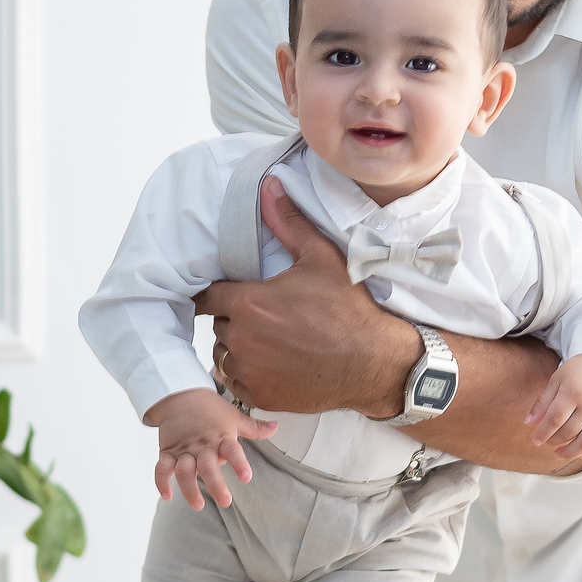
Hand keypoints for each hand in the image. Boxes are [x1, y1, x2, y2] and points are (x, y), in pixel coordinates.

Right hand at [145, 387, 276, 511]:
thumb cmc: (211, 408)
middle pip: (207, 466)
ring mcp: (183, 449)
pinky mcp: (167, 452)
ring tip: (198, 505)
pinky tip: (168, 496)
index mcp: (221, 436)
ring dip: (189, 489)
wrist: (181, 394)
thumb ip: (254, 428)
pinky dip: (161, 482)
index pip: (232, 450)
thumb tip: (276, 427)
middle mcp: (202, 445)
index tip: (246, 477)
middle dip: (215, 485)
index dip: (239, 463)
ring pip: (184, 471)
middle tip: (225, 502)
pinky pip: (162, 468)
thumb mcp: (234, 416)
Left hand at [196, 176, 419, 418]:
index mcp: (248, 304)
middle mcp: (241, 339)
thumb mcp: (321, 258)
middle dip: (236, 318)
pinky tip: (275, 362)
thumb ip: (288, 222)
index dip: (219, 293)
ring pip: (226, 354)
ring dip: (239, 347)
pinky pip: (238, 382)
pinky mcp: (260, 395)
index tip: (230, 293)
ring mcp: (249, 371)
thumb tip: (269, 186)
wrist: (373, 362)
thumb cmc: (348, 310)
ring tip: (270, 340)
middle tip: (266, 315)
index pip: (208, 296)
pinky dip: (249, 374)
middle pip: (220, 325)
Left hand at [525, 354, 581, 464]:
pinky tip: (580, 452)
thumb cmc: (578, 371)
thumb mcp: (556, 380)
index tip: (535, 440)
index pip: (555, 419)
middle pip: (569, 432)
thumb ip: (543, 402)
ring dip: (570, 452)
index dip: (543, 433)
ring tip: (558, 453)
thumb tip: (529, 423)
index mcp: (574, 392)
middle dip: (553, 440)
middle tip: (546, 441)